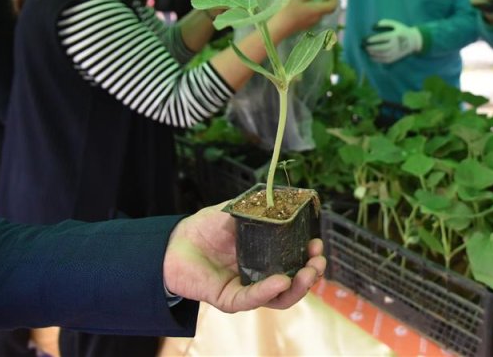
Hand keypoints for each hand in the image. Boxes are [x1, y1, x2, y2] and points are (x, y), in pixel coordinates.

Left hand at [162, 204, 325, 312]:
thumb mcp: (237, 210)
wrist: (174, 241)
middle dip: (311, 274)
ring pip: (279, 298)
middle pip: (294, 283)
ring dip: (298, 287)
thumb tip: (284, 193)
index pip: (296, 261)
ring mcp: (246, 289)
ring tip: (308, 273)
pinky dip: (268, 291)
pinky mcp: (229, 299)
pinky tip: (281, 281)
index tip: (317, 244)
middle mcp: (261, 276)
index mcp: (267, 257)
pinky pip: (251, 299)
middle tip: (318, 262)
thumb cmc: (206, 227)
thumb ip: (258, 204)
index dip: (310, 256)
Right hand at [269, 0, 337, 37]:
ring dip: (314, 6)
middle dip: (322, 1)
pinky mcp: (302, 27)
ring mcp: (309, 24)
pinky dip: (308, 11)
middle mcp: (316, 19)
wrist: (278, 27)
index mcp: (318, 10)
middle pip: (324, 10)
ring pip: (316, 14)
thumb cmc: (288, 10)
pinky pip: (309, 17)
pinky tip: (298, 7)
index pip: (332, 6)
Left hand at [363, 19, 421, 63]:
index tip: (365, 39)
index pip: (382, 38)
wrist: (413, 41)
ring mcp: (395, 53)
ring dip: (372, 53)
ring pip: (382, 55)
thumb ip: (385, 23)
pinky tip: (370, 56)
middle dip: (371, 47)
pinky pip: (384, 60)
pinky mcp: (394, 58)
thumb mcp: (396, 24)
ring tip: (366, 50)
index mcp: (395, 36)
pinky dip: (376, 59)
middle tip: (363, 46)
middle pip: (381, 48)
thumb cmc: (402, 31)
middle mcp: (395, 45)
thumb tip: (373, 26)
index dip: (373, 39)